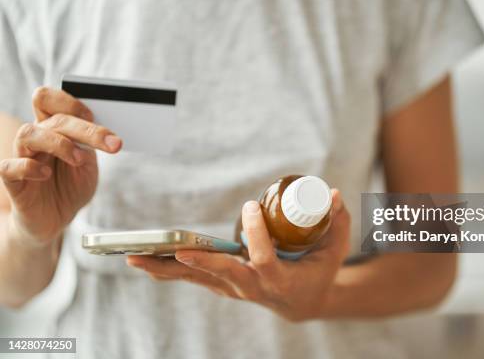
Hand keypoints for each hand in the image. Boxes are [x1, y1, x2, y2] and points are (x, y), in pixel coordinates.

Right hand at [0, 87, 121, 245]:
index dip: (70, 103)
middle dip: (85, 129)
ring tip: (79, 159)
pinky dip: (29, 167)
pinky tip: (46, 174)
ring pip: (28, 134)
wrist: (57, 219)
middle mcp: (36, 138)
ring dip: (59, 143)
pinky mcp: (12, 181)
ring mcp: (22, 157)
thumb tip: (104, 132)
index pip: (49, 99)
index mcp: (52, 128)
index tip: (95, 117)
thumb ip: (90, 147)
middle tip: (112, 143)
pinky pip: (9, 166)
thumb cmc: (71, 187)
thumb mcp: (88, 164)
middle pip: (51, 118)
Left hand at [127, 189, 350, 321]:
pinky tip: (143, 260)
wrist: (302, 303)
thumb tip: (333, 193)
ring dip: (165, 268)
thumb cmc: (318, 273)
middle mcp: (251, 288)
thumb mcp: (334, 251)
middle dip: (199, 262)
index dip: (255, 234)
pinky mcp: (222, 285)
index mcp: (277, 280)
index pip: (262, 259)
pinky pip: (191, 277)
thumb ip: (337, 223)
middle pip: (220, 276)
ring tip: (134, 256)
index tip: (251, 206)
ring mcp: (233, 289)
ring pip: (196, 279)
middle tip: (177, 250)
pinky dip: (168, 269)